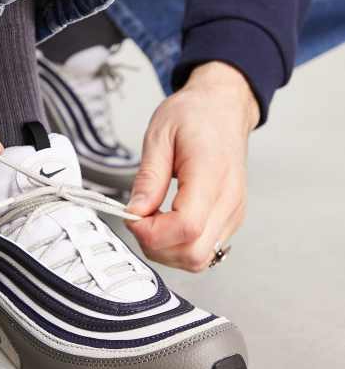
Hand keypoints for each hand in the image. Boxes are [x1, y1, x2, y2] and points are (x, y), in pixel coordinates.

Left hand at [126, 61, 259, 271]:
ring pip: (200, 259)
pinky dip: (180, 246)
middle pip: (194, 253)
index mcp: (211, 174)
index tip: (134, 216)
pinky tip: (167, 222)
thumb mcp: (160, 135)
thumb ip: (148, 178)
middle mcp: (229, 200)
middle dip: (157, 245)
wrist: (224, 108)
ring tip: (153, 219)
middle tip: (140, 219)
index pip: (186, 227)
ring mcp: (234, 213)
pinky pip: (205, 250)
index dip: (153, 232)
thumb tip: (135, 213)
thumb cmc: (195, 115)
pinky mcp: (232, 219)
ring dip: (167, 250)